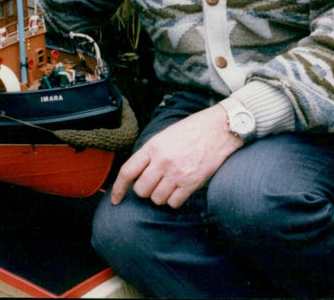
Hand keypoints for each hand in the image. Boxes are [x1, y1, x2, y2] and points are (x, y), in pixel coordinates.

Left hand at [110, 104, 243, 208]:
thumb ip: (150, 154)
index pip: (127, 171)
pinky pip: (174, 203)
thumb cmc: (191, 131)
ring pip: (157, 199)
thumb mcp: (164, 137)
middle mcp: (162, 161)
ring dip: (160, 196)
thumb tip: (137, 173)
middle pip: (141, 190)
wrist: (218, 129)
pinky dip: (174, 200)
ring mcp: (177, 173)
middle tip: (154, 183)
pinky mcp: (192, 183)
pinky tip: (180, 189)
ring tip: (169, 184)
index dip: (118, 188)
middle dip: (145, 190)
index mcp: (152, 147)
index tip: (115, 199)